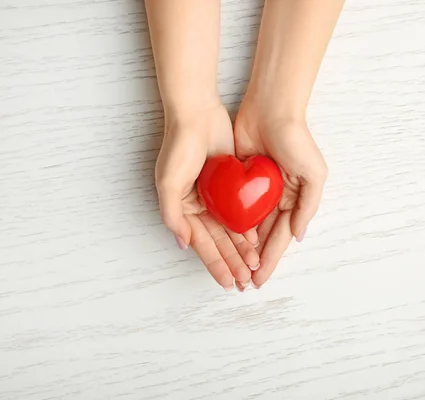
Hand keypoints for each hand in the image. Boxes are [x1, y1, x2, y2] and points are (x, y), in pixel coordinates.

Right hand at [155, 104, 259, 289]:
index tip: (227, 283)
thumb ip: (173, 216)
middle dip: (231, 262)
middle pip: (218, 242)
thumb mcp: (168, 183)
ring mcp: (215, 196)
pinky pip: (241, 210)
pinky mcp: (230, 184)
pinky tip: (257, 240)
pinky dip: (248, 226)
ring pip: (231, 229)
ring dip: (241, 249)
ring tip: (254, 266)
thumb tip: (183, 245)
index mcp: (182, 210)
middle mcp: (198, 206)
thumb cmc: (178, 147)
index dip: (215, 265)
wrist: (198, 114)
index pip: (201, 245)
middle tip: (246, 281)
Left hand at [234, 102, 327, 286]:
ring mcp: (257, 190)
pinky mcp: (239, 179)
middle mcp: (276, 199)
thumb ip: (308, 206)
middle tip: (245, 282)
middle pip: (264, 237)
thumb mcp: (314, 175)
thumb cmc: (296, 141)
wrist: (271, 110)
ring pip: (247, 226)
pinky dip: (230, 224)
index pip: (281, 236)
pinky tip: (223, 240)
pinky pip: (233, 206)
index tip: (261, 278)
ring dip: (242, 247)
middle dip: (256, 259)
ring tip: (233, 267)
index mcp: (295, 200)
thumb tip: (298, 236)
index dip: (272, 258)